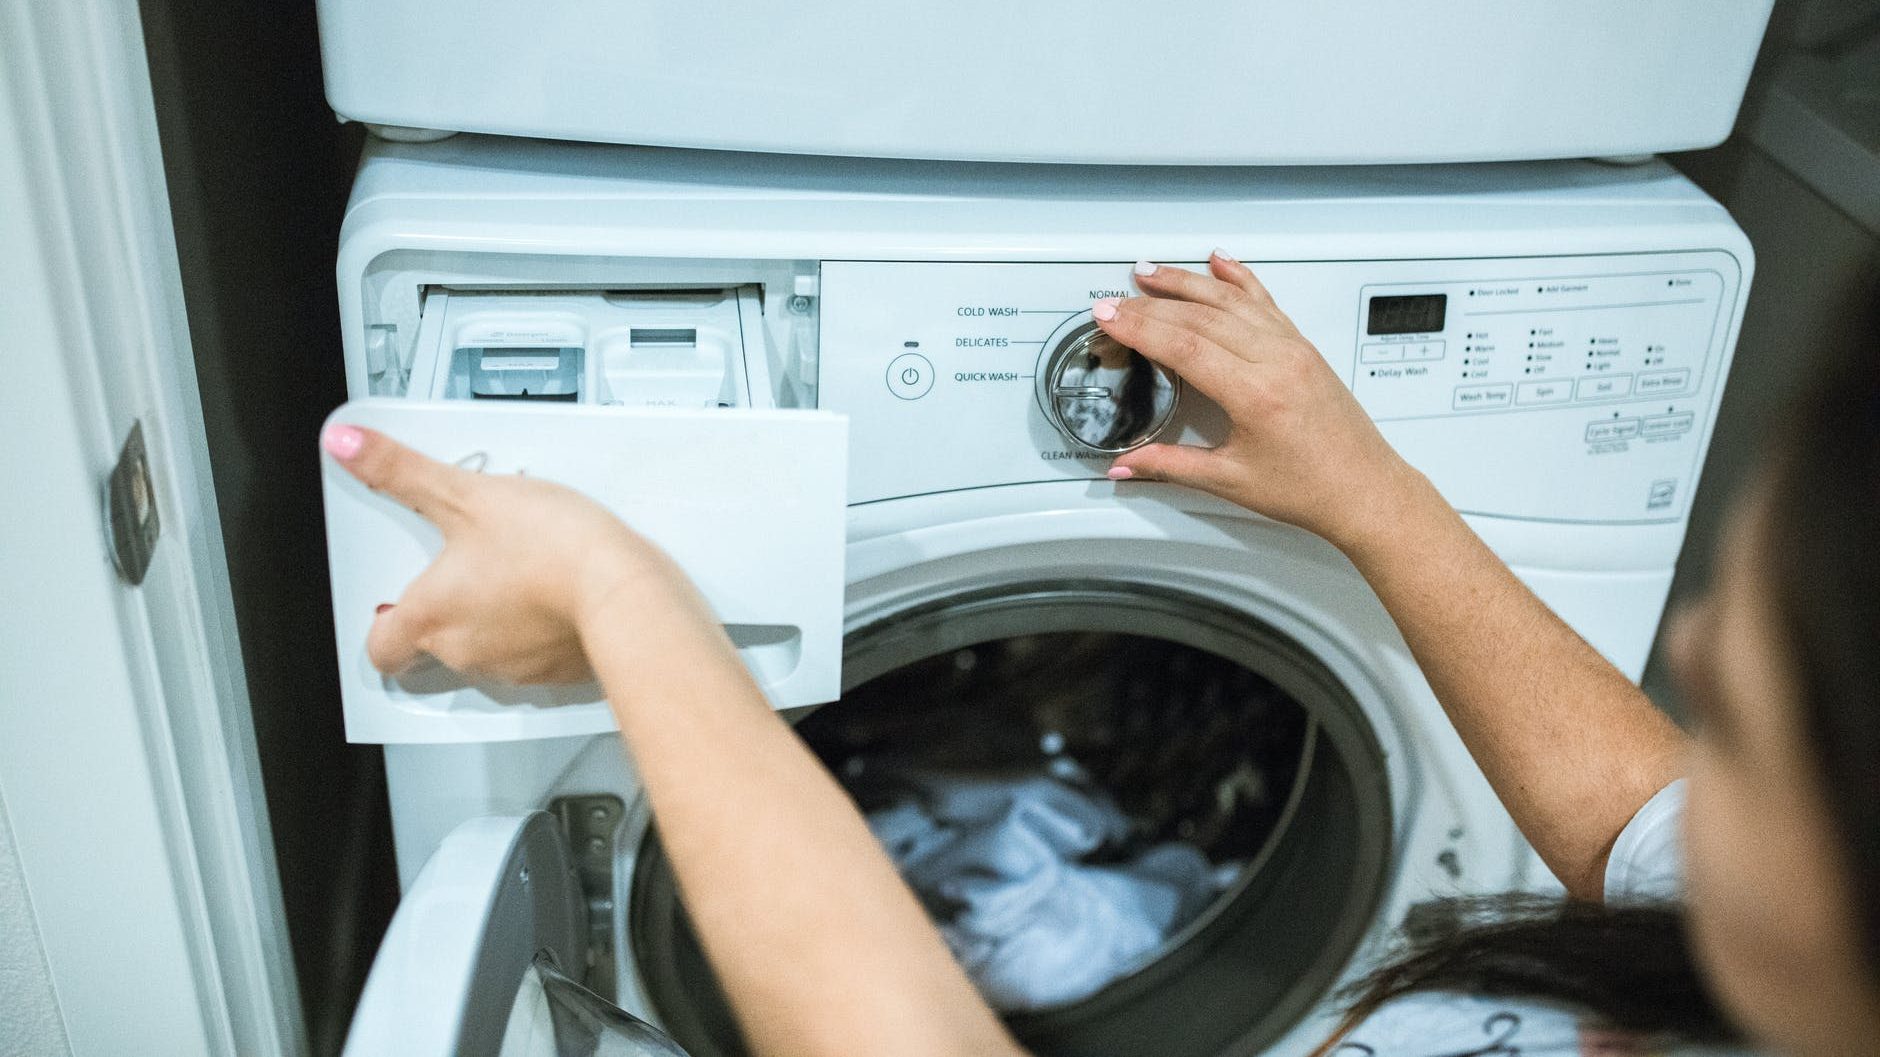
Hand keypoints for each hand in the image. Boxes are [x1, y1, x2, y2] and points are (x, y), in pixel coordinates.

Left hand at [321, 423, 717, 682]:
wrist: (623, 591)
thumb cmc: (549, 550)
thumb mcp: (466, 493)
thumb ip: (401, 471)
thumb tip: (347, 445)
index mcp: (432, 616)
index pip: (381, 649)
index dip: (381, 628)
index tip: (389, 605)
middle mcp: (465, 651)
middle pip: (436, 644)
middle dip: (449, 607)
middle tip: (470, 565)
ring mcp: (514, 667)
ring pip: (489, 649)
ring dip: (497, 617)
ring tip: (521, 571)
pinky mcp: (559, 672)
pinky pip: (539, 656)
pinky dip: (542, 629)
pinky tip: (559, 594)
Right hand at [1096, 251, 1434, 550]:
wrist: (1365, 490)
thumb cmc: (1312, 489)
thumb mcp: (1231, 480)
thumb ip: (1171, 466)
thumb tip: (1127, 465)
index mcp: (1257, 394)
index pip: (1185, 346)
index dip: (1141, 327)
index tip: (1110, 317)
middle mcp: (1278, 361)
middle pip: (1202, 316)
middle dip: (1151, 304)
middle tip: (1116, 301)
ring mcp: (1294, 348)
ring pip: (1232, 300)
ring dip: (1187, 282)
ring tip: (1151, 272)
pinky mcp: (1304, 346)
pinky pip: (1265, 301)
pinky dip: (1239, 278)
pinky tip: (1220, 262)